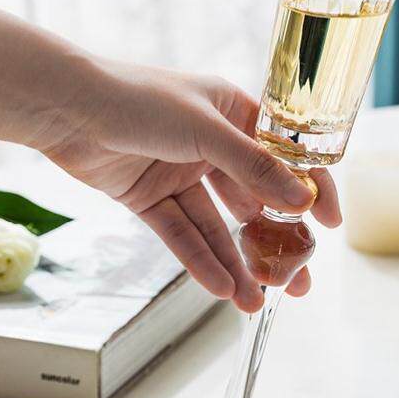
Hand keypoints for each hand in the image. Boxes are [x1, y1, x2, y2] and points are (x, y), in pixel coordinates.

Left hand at [38, 62, 341, 312]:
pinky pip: (181, 233)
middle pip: (252, 198)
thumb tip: (303, 198)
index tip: (331, 223)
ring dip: (236, 261)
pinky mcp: (149, 197)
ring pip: (217, 224)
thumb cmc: (140, 97)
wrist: (68, 107)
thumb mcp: (205, 129)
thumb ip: (253, 167)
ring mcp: (180, 172)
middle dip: (274, 240)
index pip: (284, 154)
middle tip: (297, 280)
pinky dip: (199, 259)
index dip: (311, 186)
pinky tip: (220, 287)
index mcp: (233, 113)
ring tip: (257, 300)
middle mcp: (211, 144)